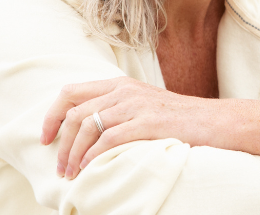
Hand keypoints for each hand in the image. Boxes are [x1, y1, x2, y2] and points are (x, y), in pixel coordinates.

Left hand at [39, 77, 213, 178]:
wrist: (214, 122)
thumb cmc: (179, 120)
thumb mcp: (143, 106)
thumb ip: (117, 110)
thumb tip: (84, 131)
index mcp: (120, 84)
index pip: (71, 92)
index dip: (51, 116)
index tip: (45, 138)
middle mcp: (125, 90)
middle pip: (75, 113)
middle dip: (61, 144)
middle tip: (60, 167)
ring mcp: (136, 104)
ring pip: (88, 125)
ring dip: (74, 154)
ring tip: (72, 174)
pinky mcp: (147, 122)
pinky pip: (108, 138)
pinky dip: (93, 156)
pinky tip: (90, 169)